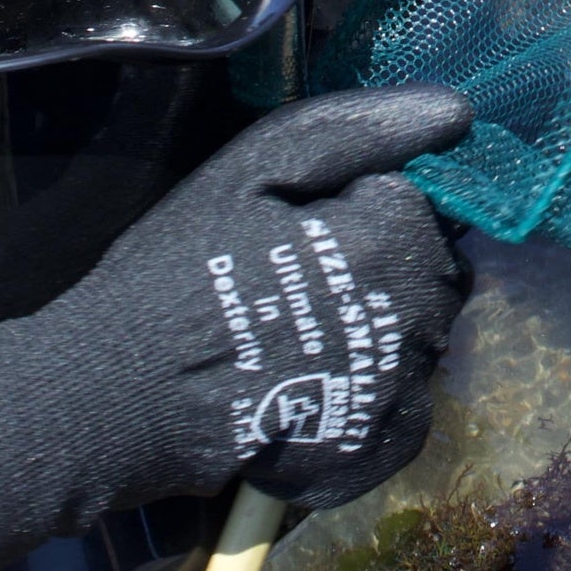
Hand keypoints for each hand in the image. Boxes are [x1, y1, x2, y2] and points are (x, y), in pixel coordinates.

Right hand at [0, 86, 474, 570]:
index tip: (307, 228)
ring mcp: (398, 397)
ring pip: (422, 343)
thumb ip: (360, 132)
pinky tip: (311, 389)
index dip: (366, 211)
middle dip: (385, 269)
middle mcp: (413, 322)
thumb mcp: (253, 169)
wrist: (115, 395)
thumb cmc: (178, 269)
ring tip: (301, 338)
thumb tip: (455, 114)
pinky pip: (406, 412)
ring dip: (382, 332)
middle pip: (434, 277)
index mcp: (389, 242)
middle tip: (303, 282)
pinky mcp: (375, 456)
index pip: (422, 208)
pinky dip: (373, 401)